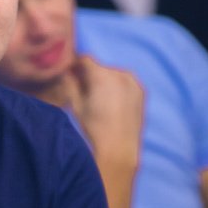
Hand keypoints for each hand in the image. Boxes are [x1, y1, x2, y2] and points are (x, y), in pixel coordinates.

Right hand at [65, 56, 144, 171]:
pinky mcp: (141, 91)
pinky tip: (112, 102)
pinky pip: (126, 82)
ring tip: (99, 98)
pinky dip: (118, 87)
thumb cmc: (94, 127)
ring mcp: (133, 81)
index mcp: (102, 75)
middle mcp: (120, 73)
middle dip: (90, 74)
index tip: (70, 73)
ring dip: (105, 80)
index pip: (85, 59)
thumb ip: (70, 84)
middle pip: (100, 67)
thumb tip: (66, 72)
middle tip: (82, 88)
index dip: (75, 64)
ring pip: (113, 74)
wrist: (118, 148)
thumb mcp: (76, 105)